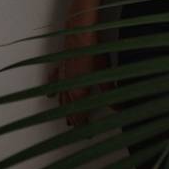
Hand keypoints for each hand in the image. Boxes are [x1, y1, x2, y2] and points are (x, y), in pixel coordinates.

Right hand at [47, 10, 113, 125]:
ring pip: (60, 99)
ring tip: (65, 119)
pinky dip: (51, 90)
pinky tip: (50, 96)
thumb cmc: (92, 52)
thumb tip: (119, 106)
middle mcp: (67, 88)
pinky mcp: (60, 68)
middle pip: (68, 109)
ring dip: (63, 109)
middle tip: (76, 129)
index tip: (86, 133)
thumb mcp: (105, 73)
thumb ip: (110, 91)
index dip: (83, 125)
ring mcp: (61, 78)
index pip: (79, 115)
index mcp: (78, 92)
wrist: (79, 34)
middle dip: (73, 120)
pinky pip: (53, 83)